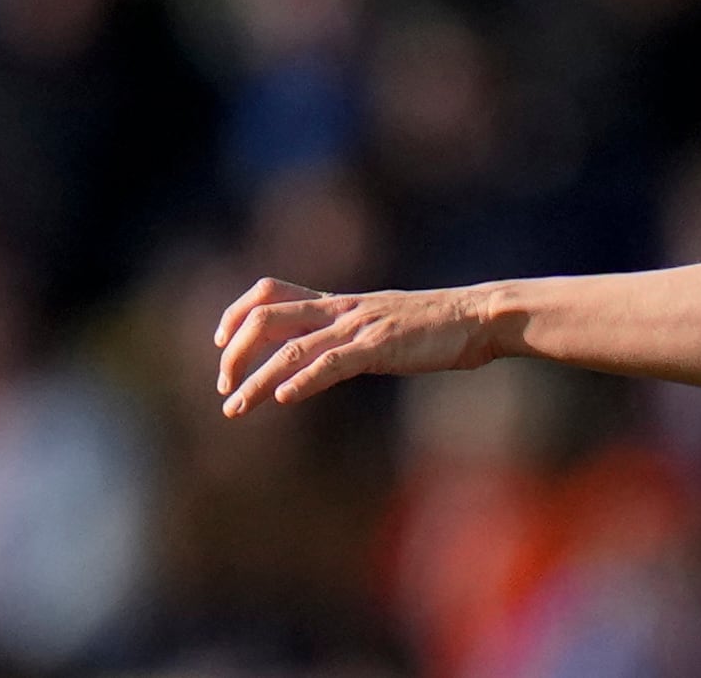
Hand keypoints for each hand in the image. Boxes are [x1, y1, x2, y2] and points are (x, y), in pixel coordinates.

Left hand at [213, 276, 502, 416]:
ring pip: (291, 348)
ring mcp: (359, 327)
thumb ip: (350, 338)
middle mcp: (341, 310)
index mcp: (339, 303)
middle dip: (234, 352)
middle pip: (266, 316)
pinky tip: (284, 398)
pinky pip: (332, 361)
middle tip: (224, 387)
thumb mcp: (383, 327)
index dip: (236, 314)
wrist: (479, 317)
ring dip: (256, 380)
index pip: (270, 292)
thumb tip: (321, 362)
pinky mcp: (380, 346)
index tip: (220, 346)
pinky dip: (304, 379)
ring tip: (235, 408)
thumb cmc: (437, 328)